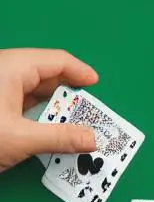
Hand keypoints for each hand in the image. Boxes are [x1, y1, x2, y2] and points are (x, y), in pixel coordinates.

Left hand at [0, 49, 98, 171]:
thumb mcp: (20, 140)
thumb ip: (60, 138)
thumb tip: (92, 139)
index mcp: (11, 67)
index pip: (57, 61)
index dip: (81, 72)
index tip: (97, 86)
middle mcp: (3, 72)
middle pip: (46, 75)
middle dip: (69, 95)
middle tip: (88, 116)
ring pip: (32, 91)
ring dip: (52, 109)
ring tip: (70, 127)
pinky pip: (19, 103)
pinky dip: (36, 115)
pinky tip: (44, 132)